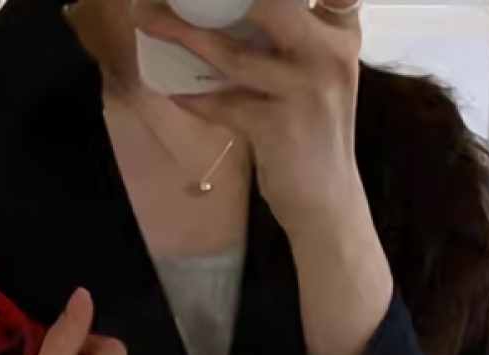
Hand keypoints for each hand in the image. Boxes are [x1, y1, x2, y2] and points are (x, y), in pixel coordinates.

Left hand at [136, 0, 392, 354]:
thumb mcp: (318, 74)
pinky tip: (172, 90)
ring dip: (183, 36)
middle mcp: (328, 54)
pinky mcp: (277, 127)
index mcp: (340, 32)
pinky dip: (194, 98)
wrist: (327, 200)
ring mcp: (304, 91)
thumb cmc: (314, 133)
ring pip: (232, 54)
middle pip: (268, 2)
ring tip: (148, 21)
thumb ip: (291, 37)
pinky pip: (223, 104)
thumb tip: (225, 9)